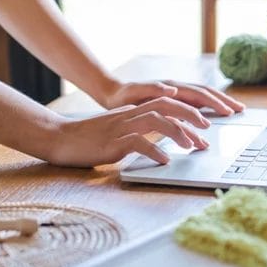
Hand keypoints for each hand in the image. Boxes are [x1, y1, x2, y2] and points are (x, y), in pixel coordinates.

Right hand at [45, 97, 211, 167]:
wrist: (59, 137)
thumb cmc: (89, 138)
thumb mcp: (118, 130)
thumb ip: (138, 131)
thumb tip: (161, 141)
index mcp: (133, 112)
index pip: (167, 105)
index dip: (188, 112)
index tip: (205, 125)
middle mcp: (130, 116)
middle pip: (167, 106)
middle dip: (190, 116)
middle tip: (207, 130)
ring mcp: (121, 127)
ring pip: (156, 120)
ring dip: (178, 132)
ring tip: (192, 146)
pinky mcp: (112, 142)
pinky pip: (138, 143)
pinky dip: (154, 151)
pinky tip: (165, 160)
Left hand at [100, 79, 244, 115]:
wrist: (112, 93)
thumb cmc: (121, 96)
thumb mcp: (133, 94)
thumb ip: (152, 89)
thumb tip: (173, 90)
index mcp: (170, 87)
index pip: (198, 94)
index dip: (214, 103)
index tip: (228, 112)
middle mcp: (176, 88)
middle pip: (206, 93)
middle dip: (224, 101)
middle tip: (241, 110)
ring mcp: (176, 93)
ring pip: (203, 96)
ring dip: (219, 102)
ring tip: (234, 110)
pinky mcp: (173, 99)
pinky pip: (195, 102)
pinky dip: (208, 107)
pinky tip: (214, 115)